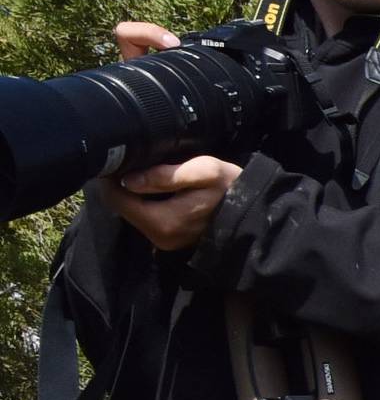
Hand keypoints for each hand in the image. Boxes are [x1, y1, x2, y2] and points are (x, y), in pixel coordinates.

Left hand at [92, 21, 240, 250]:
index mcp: (163, 221)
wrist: (252, 211)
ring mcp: (165, 242)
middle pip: (121, 208)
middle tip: (122, 159)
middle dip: (116, 185)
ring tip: (134, 169)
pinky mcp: (170, 239)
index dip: (108, 178)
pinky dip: (141, 201)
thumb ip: (164, 176)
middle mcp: (159, 237)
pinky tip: (148, 185)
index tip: (111, 157)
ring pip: (131, 213)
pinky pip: (145, 218)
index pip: (117, 199)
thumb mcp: (200, 171)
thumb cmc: (228, 186)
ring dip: (128, 193)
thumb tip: (127, 179)